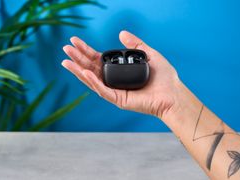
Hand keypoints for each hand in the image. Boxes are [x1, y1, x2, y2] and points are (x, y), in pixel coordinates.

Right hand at [62, 30, 180, 118]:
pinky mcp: (119, 100)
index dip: (86, 50)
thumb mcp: (149, 54)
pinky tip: (84, 73)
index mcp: (118, 70)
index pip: (98, 59)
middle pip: (91, 68)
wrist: (173, 94)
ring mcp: (115, 91)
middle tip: (66, 48)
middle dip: (78, 58)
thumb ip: (135, 44)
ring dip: (78, 71)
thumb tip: (121, 33)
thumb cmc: (164, 78)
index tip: (75, 41)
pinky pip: (103, 91)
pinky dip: (93, 82)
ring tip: (66, 61)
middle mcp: (114, 80)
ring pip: (92, 80)